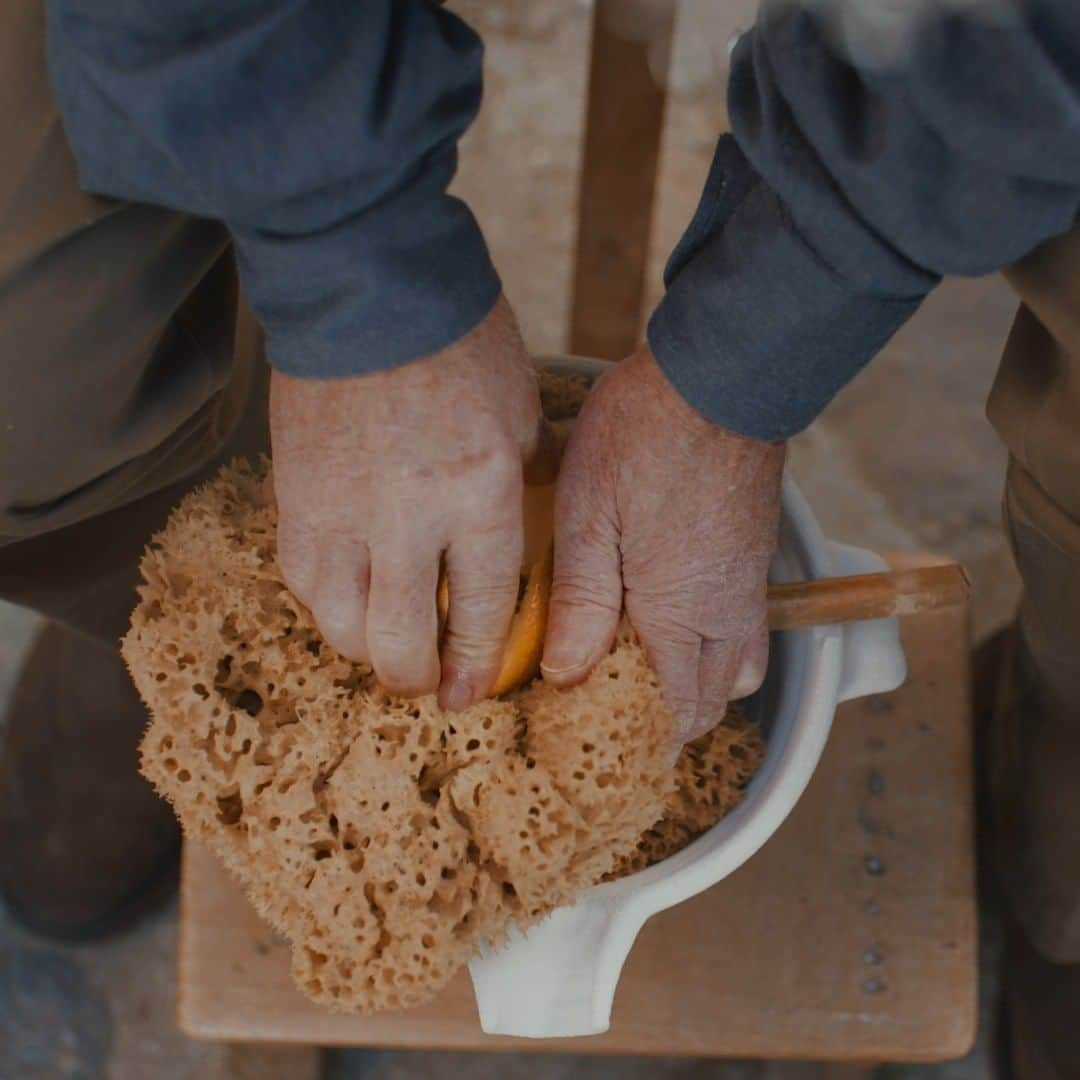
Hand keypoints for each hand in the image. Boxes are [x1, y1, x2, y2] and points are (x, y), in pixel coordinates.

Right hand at [270, 296, 541, 709]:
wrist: (369, 290)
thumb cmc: (460, 343)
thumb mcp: (521, 411)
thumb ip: (527, 475)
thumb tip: (536, 508)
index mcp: (480, 494)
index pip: (479, 611)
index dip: (476, 664)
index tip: (471, 693)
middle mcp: (409, 517)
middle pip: (400, 642)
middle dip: (417, 679)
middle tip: (427, 682)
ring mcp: (342, 510)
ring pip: (340, 624)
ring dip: (365, 649)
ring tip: (384, 644)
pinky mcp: (294, 496)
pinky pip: (301, 578)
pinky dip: (326, 603)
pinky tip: (347, 597)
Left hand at [541, 347, 784, 747]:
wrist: (720, 375)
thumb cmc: (645, 437)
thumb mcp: (589, 515)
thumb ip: (580, 601)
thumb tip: (566, 674)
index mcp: (681, 613)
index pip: (674, 710)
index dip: (642, 737)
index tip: (604, 741)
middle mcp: (726, 610)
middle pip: (713, 701)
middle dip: (672, 722)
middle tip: (621, 716)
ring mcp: (748, 582)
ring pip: (738, 668)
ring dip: (699, 685)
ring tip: (649, 671)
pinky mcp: (755, 553)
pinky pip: (745, 626)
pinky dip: (715, 645)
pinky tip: (673, 616)